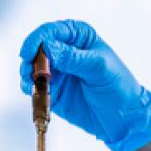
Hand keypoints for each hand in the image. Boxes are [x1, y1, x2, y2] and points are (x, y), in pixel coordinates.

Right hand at [17, 20, 150, 150]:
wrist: (123, 119)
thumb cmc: (118, 87)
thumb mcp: (98, 68)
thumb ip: (73, 57)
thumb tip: (48, 47)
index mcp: (79, 37)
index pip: (52, 31)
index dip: (37, 39)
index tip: (29, 52)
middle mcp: (65, 51)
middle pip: (37, 48)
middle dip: (30, 59)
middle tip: (30, 72)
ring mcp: (57, 71)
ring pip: (32, 67)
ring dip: (27, 74)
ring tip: (32, 84)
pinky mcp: (52, 90)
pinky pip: (34, 87)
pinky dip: (31, 89)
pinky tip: (35, 93)